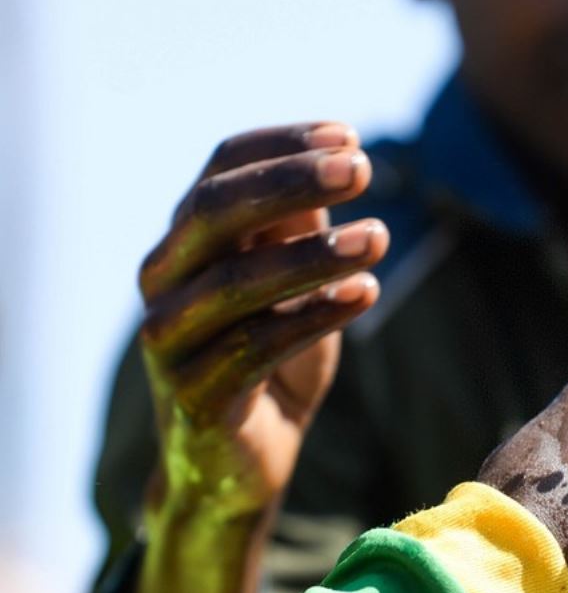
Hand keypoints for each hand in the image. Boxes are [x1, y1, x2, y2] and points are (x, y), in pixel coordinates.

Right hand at [137, 122, 388, 519]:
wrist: (239, 456)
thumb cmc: (270, 353)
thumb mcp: (292, 278)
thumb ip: (301, 224)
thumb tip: (341, 154)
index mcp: (186, 239)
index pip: (220, 168)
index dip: (281, 144)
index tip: (348, 135)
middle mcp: (163, 278)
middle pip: (213, 210)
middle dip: (290, 182)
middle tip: (362, 169)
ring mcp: (169, 338)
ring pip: (235, 282)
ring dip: (314, 255)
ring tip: (380, 236)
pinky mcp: (193, 395)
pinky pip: (252, 347)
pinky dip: (314, 316)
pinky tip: (367, 293)